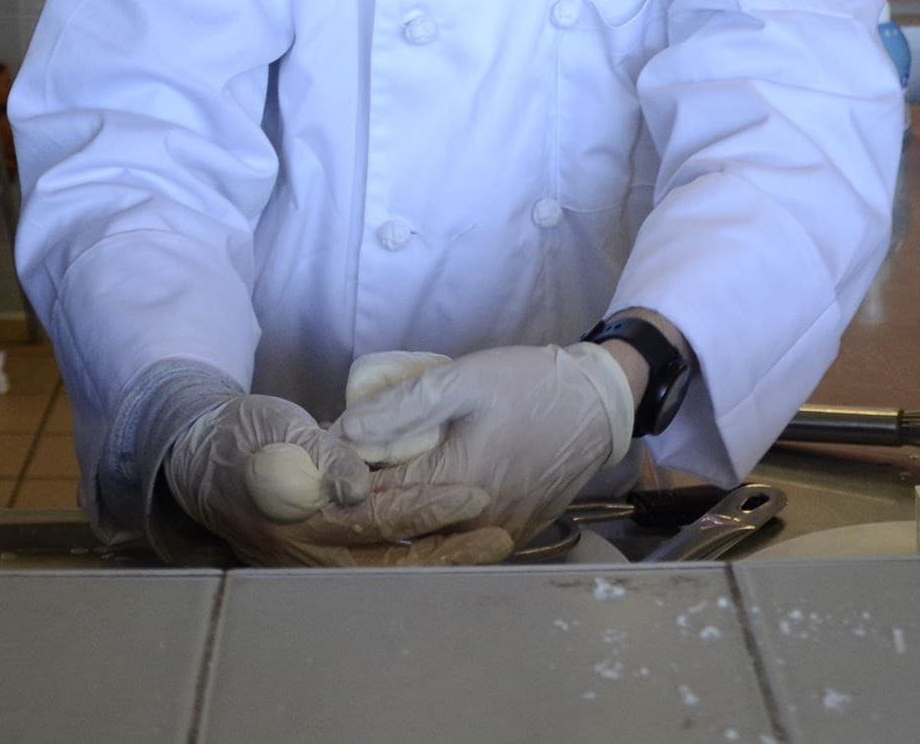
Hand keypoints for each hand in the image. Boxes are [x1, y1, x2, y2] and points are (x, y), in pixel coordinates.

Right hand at [162, 389, 511, 566]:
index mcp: (301, 517)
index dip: (425, 509)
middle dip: (449, 553)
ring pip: (389, 573)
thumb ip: (321, 455)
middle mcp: (310, 554)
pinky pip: (379, 567)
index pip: (375, 519)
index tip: (472, 496)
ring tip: (491, 546)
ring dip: (442, 561)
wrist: (202, 459)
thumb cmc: (244, 435)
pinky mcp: (323, 560)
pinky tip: (457, 549)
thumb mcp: (277, 429)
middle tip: (499, 538)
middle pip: (391, 565)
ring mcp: (315, 564)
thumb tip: (358, 487)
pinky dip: (419, 562)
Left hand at [335, 342, 633, 539]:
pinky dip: (433, 523)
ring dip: (398, 518)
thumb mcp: (462, 380)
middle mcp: (473, 524)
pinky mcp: (513, 534)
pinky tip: (423, 495)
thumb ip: (401, 407)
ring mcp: (496, 536)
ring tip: (380, 485)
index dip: (343, 484)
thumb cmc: (528, 386)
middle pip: (398, 527)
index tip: (322, 468)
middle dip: (365, 505)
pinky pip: (459, 539)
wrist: (597, 405)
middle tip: (345, 479)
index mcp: (455, 486)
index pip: (376, 501)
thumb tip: (344, 432)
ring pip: (428, 539)